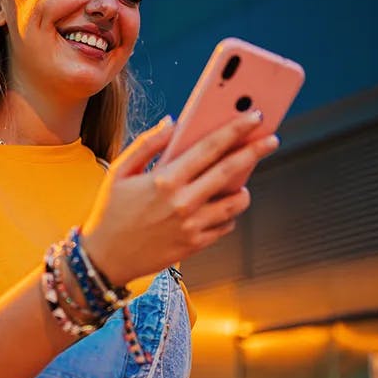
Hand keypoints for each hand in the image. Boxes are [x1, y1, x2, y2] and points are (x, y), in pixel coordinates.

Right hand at [81, 111, 278, 284]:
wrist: (105, 259)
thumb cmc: (111, 211)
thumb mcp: (120, 171)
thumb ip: (148, 144)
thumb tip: (173, 122)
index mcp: (165, 179)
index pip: (210, 148)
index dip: (236, 130)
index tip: (255, 117)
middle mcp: (183, 202)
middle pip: (231, 171)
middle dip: (255, 151)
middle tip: (272, 139)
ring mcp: (192, 226)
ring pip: (236, 203)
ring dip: (244, 189)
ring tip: (241, 182)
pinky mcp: (195, 245)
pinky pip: (225, 225)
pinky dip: (228, 214)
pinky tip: (221, 207)